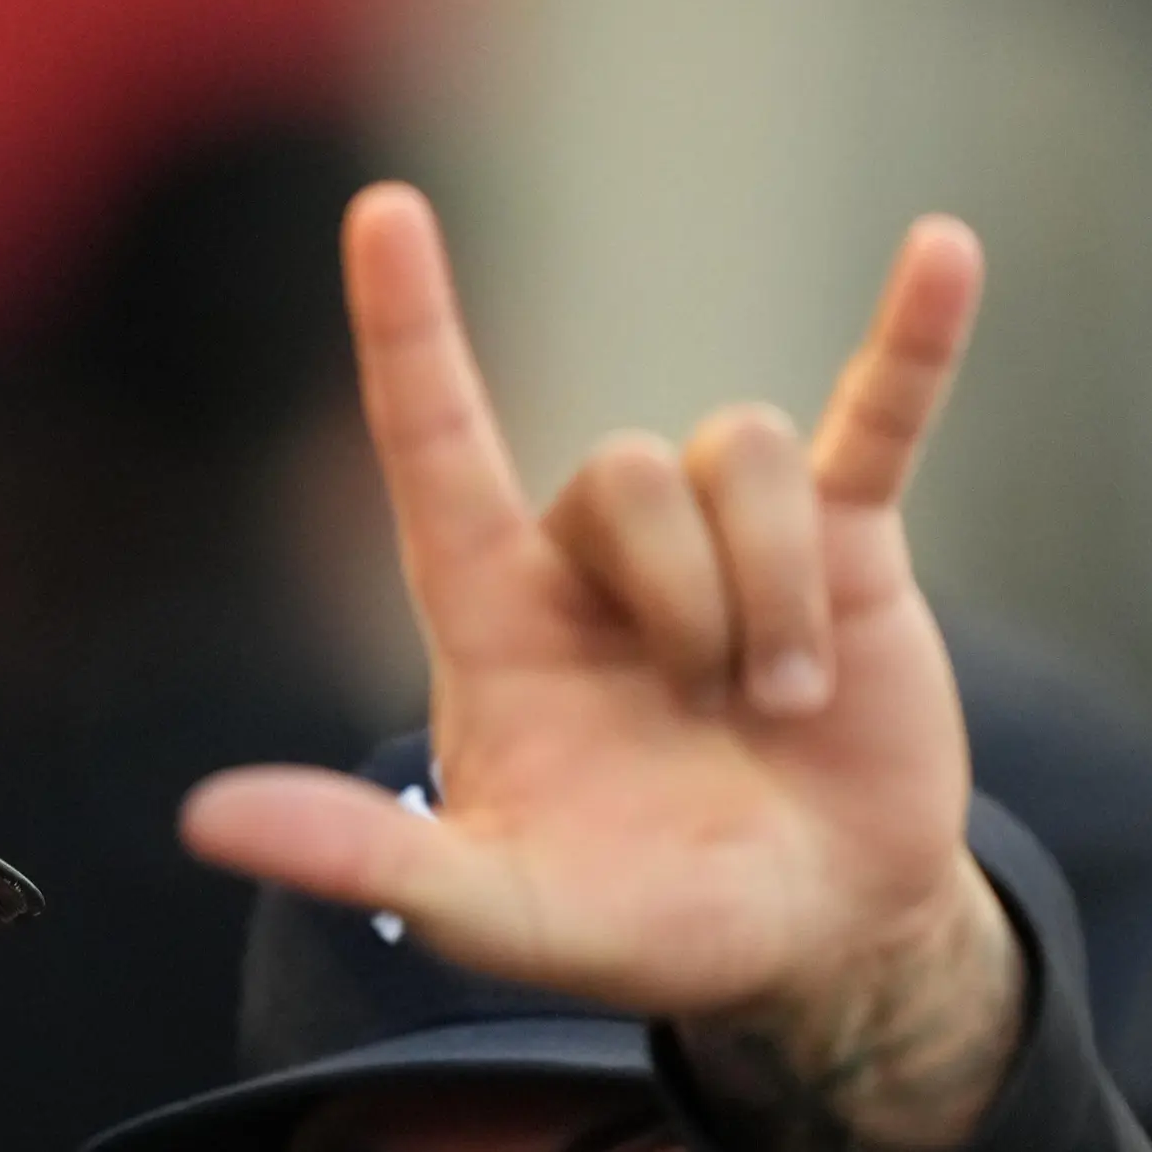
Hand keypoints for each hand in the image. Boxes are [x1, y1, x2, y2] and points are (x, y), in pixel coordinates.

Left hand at [183, 185, 1020, 1151]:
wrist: (807, 942)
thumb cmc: (632, 920)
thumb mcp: (489, 908)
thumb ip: (364, 860)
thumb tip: (205, 820)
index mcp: (496, 617)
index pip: (434, 445)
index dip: (410, 330)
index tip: (382, 210)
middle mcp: (596, 559)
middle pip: (620, 470)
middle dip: (683, 592)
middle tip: (723, 715)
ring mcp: (725, 540)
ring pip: (732, 456)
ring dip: (774, 587)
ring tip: (788, 705)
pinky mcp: (848, 546)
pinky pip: (880, 416)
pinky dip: (915, 340)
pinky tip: (946, 252)